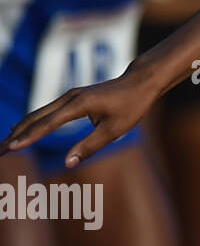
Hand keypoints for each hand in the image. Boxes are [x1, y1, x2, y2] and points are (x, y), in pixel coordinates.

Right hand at [3, 71, 160, 167]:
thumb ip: (90, 146)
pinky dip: (31, 122)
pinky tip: (19, 130)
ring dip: (20, 129)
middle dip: (15, 136)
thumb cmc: (132, 106)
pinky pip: (46, 111)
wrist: (140, 82)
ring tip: (4, 145)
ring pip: (38, 113)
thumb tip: (67, 163)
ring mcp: (70, 96)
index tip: (11, 148)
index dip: (28, 137)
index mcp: (79, 104)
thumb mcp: (115, 129)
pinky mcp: (72, 97)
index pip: (47, 124)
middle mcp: (69, 97)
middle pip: (35, 118)